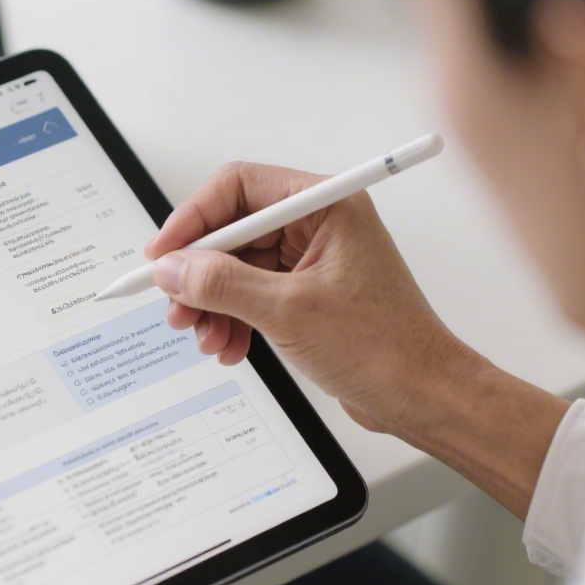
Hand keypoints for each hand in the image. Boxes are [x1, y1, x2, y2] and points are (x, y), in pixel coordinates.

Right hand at [145, 161, 480, 438]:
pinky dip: (233, 319)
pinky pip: (252, 294)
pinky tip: (230, 346)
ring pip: (237, 268)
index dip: (192, 219)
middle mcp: (318, 225)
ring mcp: (312, 260)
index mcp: (325, 206)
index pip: (238, 188)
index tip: (162, 255)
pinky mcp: (308, 294)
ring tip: (206, 337)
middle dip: (199, 273)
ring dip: (213, 304)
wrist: (421, 396)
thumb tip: (173, 268)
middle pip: (232, 231)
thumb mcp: (287, 312)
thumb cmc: (384, 347)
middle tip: (177, 306)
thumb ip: (221, 283)